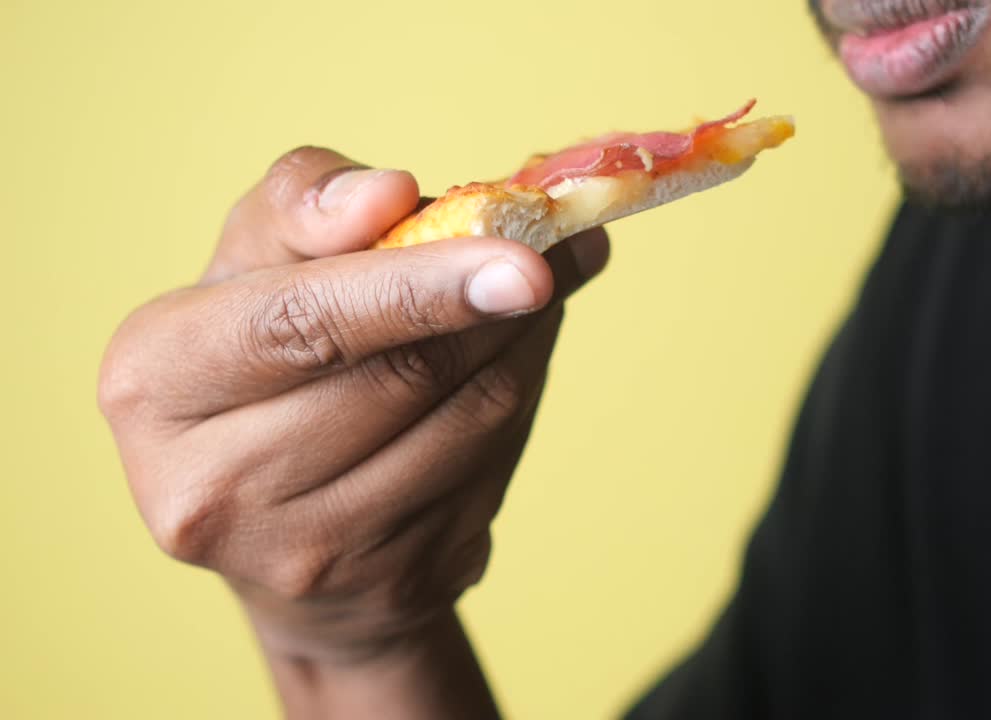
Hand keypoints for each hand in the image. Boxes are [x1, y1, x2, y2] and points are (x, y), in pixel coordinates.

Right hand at [98, 147, 608, 668]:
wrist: (278, 519)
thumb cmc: (265, 357)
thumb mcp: (253, 261)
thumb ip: (306, 205)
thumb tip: (390, 195)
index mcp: (154, 381)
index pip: (301, 323)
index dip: (417, 287)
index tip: (524, 261)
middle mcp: (210, 487)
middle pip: (400, 375)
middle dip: (496, 303)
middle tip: (559, 244)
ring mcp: (305, 554)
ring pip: (467, 422)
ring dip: (524, 343)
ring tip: (543, 289)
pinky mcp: (392, 583)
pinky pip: (493, 467)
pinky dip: (523, 397)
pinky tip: (516, 359)